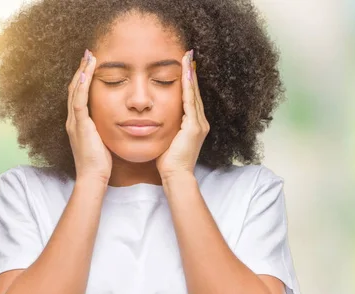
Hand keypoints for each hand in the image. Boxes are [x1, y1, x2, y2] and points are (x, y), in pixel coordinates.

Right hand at [66, 49, 112, 183]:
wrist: (93, 177)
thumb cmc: (101, 164)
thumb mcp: (103, 141)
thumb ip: (105, 130)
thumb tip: (118, 123)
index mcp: (78, 124)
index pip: (79, 96)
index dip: (84, 80)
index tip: (91, 66)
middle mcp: (73, 120)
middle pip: (74, 88)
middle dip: (81, 70)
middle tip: (88, 54)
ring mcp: (74, 122)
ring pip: (75, 90)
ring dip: (82, 72)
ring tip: (88, 57)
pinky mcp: (80, 125)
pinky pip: (79, 99)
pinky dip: (82, 84)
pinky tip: (87, 73)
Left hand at [156, 50, 209, 180]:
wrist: (176, 176)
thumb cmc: (168, 162)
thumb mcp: (167, 139)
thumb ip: (166, 127)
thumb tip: (154, 118)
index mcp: (194, 125)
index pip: (190, 98)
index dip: (188, 82)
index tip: (184, 66)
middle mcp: (200, 123)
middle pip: (194, 93)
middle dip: (191, 73)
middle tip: (188, 55)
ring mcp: (199, 125)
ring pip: (193, 94)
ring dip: (190, 76)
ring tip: (187, 59)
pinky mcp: (194, 127)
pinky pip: (190, 102)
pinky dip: (187, 88)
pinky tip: (185, 75)